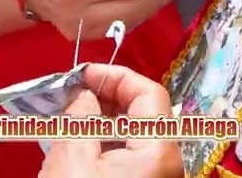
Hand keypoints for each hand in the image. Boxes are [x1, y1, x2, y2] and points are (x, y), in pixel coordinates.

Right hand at [41, 65, 183, 177]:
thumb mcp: (72, 156)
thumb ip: (82, 115)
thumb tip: (85, 94)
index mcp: (160, 150)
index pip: (150, 93)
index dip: (116, 76)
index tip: (84, 74)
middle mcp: (168, 162)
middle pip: (145, 114)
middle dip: (108, 97)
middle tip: (75, 92)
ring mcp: (157, 176)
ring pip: (136, 136)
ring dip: (105, 120)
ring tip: (73, 115)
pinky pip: (130, 156)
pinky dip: (107, 144)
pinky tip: (81, 143)